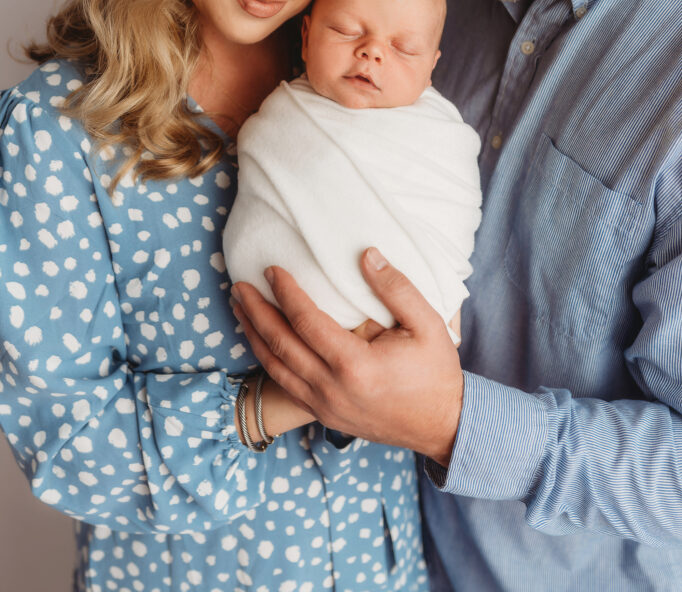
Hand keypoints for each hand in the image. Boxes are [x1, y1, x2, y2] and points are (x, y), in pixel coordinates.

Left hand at [231, 247, 463, 465]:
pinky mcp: (324, 415)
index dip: (285, 292)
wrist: (443, 426)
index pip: (306, 321)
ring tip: (239, 309)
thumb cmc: (436, 373)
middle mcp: (332, 388)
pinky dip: (266, 361)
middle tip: (239, 286)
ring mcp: (325, 406)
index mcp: (355, 365)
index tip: (271, 269)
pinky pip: (285, 385)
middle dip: (256, 312)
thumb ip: (397, 288)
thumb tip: (367, 255)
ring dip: (253, 336)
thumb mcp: (428, 324)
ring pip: (275, 368)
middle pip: (279, 345)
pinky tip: (259, 342)